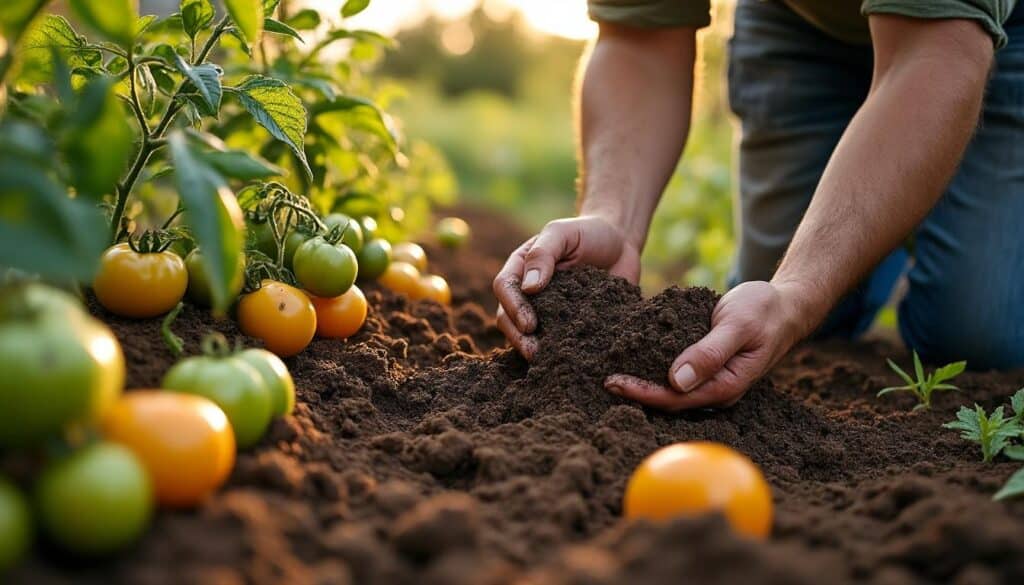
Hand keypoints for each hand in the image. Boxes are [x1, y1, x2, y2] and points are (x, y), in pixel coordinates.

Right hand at [493, 215, 640, 358]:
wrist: (620, 243)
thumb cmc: (588, 232)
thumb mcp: (562, 233)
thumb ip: (543, 254)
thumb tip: (529, 288)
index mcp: (521, 267)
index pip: (504, 287)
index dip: (513, 307)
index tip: (529, 324)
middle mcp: (528, 292)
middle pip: (509, 317)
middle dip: (518, 336)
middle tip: (534, 352)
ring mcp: (547, 311)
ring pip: (528, 334)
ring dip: (534, 348)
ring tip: (548, 361)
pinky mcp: (568, 325)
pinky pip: (558, 340)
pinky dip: (560, 351)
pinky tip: (572, 360)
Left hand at [605, 281, 811, 410]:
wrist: (786, 306)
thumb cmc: (763, 311)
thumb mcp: (736, 325)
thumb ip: (709, 352)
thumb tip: (676, 381)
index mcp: (726, 385)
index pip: (675, 398)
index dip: (643, 393)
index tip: (614, 382)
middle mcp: (719, 391)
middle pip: (671, 402)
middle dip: (637, 393)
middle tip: (604, 382)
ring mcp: (716, 383)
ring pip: (674, 393)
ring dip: (645, 386)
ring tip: (614, 377)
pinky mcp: (711, 371)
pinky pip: (681, 379)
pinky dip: (657, 373)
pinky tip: (637, 363)